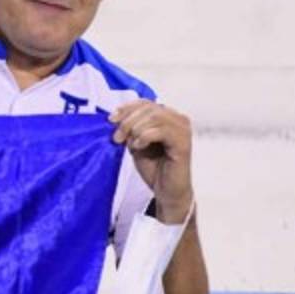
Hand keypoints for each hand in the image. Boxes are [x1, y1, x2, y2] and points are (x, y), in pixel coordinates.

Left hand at [110, 101, 194, 223]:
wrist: (165, 190)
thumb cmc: (154, 167)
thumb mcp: (135, 142)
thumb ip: (130, 128)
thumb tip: (115, 116)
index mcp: (167, 116)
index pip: (145, 102)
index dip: (126, 108)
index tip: (110, 119)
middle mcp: (178, 119)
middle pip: (148, 108)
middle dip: (127, 121)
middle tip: (117, 138)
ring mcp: (183, 130)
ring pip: (154, 116)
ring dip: (135, 130)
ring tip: (129, 145)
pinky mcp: (183, 143)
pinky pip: (161, 131)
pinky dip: (144, 137)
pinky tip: (138, 147)